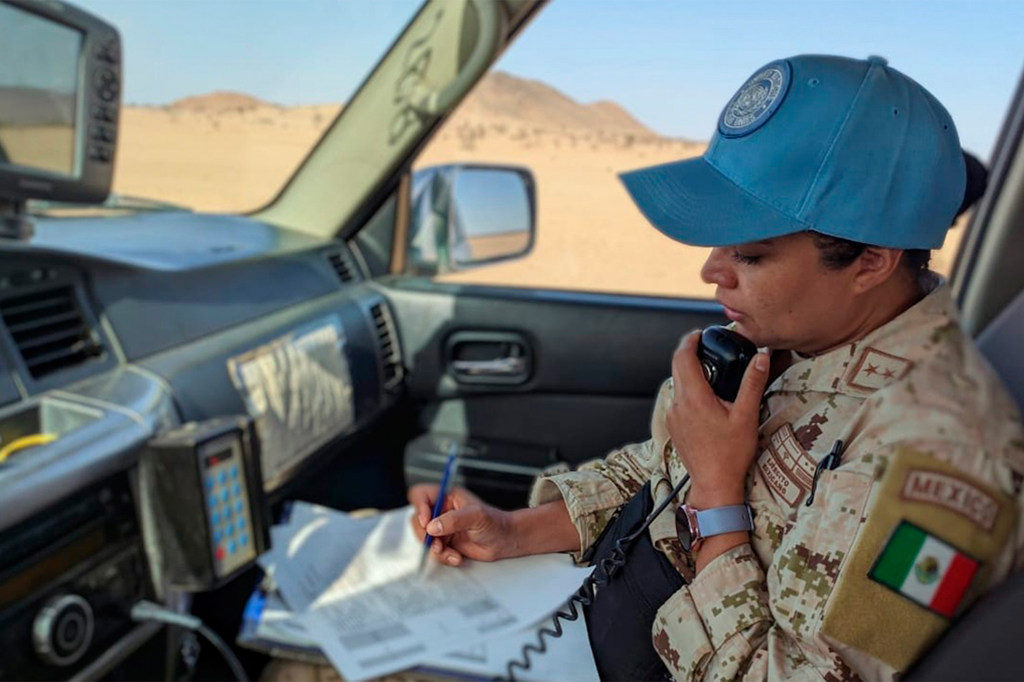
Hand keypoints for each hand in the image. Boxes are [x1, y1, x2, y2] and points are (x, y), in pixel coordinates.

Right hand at [408, 483, 512, 564]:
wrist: (505, 541)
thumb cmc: (495, 522)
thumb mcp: (476, 516)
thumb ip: (454, 520)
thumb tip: (432, 527)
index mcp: (447, 497)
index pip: (421, 495)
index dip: (419, 507)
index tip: (427, 522)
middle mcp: (442, 511)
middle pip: (417, 520)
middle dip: (424, 534)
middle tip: (437, 543)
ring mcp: (442, 528)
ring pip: (424, 538)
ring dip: (435, 549)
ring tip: (451, 553)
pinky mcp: (445, 543)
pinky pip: (434, 551)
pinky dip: (443, 557)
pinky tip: (457, 557)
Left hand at [666, 330, 769, 505]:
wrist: (714, 484)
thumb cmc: (731, 454)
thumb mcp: (746, 416)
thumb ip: (753, 383)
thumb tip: (761, 358)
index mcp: (694, 397)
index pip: (683, 357)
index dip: (690, 340)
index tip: (701, 334)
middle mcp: (678, 404)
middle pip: (677, 366)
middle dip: (690, 352)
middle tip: (706, 346)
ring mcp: (673, 416)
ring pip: (677, 383)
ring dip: (689, 372)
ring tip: (710, 371)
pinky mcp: (674, 426)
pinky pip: (678, 399)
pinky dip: (688, 390)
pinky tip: (706, 396)